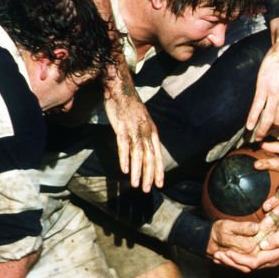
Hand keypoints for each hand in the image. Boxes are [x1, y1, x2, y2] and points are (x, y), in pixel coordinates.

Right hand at [103, 71, 163, 191]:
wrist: (120, 88)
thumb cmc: (129, 105)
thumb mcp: (142, 120)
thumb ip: (144, 134)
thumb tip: (146, 149)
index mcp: (152, 131)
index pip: (157, 155)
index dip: (158, 170)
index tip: (159, 184)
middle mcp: (145, 131)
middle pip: (149, 157)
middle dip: (148, 175)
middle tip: (147, 190)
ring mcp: (133, 129)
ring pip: (138, 154)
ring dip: (137, 171)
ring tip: (135, 185)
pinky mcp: (121, 127)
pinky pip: (123, 145)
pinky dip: (125, 158)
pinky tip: (124, 170)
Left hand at [212, 217, 278, 271]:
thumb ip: (277, 238)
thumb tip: (263, 245)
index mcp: (273, 255)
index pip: (252, 262)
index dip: (238, 259)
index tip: (227, 252)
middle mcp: (270, 261)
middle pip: (246, 267)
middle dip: (230, 262)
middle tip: (216, 255)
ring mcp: (268, 261)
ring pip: (247, 267)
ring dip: (232, 263)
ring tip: (218, 257)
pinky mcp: (266, 257)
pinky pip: (250, 263)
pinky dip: (238, 260)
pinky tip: (230, 255)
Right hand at [246, 20, 278, 139]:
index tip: (277, 133)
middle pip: (277, 122)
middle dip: (271, 132)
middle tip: (266, 137)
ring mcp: (273, 94)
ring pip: (267, 118)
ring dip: (261, 130)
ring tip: (257, 137)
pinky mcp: (262, 88)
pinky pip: (256, 107)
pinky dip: (252, 118)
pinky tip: (248, 126)